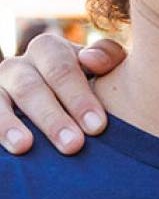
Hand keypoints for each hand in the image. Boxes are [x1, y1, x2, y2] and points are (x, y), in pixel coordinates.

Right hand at [0, 33, 123, 153]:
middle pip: (30, 87)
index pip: (61, 68)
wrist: (69, 107)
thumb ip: (108, 57)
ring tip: (24, 146)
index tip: (97, 127)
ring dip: (10, 124)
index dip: (79, 97)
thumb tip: (91, 60)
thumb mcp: (107, 70)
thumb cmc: (96, 87)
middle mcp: (20, 65)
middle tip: (73, 145)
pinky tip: (9, 148)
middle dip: (52, 118)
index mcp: (50, 50)